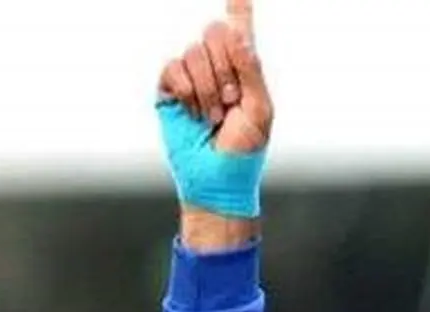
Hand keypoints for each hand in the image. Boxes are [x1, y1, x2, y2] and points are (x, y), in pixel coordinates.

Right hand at [158, 1, 271, 154]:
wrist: (216, 177)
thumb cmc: (244, 149)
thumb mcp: (260, 111)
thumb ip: (252, 72)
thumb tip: (238, 36)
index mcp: (245, 70)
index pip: (241, 31)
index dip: (239, 10)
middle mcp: (218, 67)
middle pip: (215, 33)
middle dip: (226, 67)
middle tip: (231, 101)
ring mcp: (192, 76)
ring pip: (194, 52)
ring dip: (208, 88)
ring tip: (214, 116)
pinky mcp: (170, 88)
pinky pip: (174, 68)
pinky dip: (188, 91)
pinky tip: (194, 114)